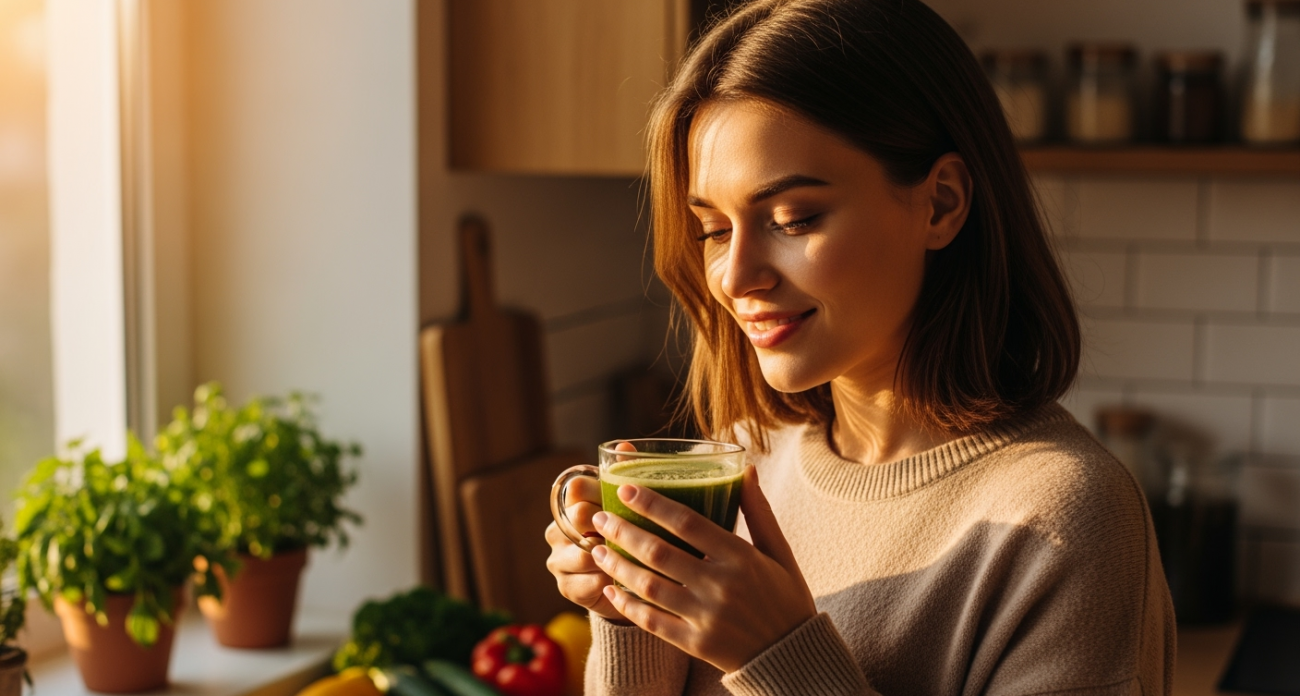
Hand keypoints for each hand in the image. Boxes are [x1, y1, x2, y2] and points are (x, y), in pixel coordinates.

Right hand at [545, 472, 628, 622]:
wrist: (635, 585)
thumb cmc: (636, 538)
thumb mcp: (634, 509)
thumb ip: (627, 476)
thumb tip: (624, 447)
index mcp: (572, 504)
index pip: (577, 486)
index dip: (604, 490)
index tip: (630, 500)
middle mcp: (558, 529)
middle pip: (579, 516)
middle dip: (612, 524)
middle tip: (641, 531)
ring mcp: (558, 559)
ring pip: (583, 553)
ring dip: (614, 557)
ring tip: (639, 559)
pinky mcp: (566, 587)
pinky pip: (588, 582)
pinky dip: (612, 582)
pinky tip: (628, 580)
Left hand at [590, 466, 816, 672]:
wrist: (793, 656)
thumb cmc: (786, 598)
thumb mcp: (779, 551)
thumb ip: (758, 511)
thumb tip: (747, 469)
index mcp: (741, 557)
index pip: (687, 523)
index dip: (652, 504)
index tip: (625, 488)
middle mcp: (721, 586)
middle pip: (658, 552)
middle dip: (622, 531)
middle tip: (600, 517)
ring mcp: (706, 618)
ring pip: (648, 586)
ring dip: (617, 565)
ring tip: (596, 548)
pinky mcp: (695, 644)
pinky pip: (651, 621)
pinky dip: (626, 604)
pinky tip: (610, 589)